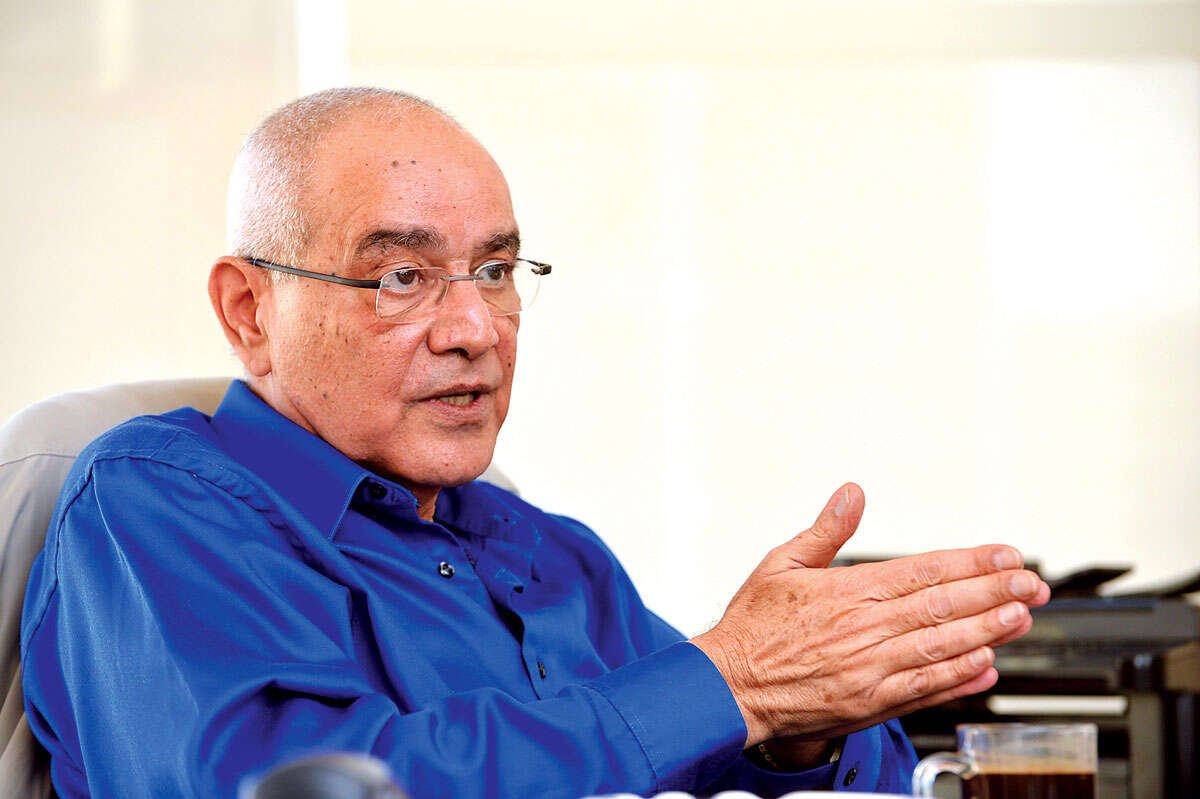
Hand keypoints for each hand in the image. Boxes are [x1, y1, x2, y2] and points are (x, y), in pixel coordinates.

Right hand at [691, 483, 1049, 746]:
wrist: (728, 687)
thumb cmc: (752, 628)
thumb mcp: (781, 563)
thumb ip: (825, 530)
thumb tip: (852, 494)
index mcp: (847, 593)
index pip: (924, 571)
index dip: (970, 563)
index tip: (1005, 555)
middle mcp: (865, 632)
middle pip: (943, 608)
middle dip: (995, 593)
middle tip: (1032, 584)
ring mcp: (870, 671)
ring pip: (942, 648)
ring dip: (988, 632)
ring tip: (1021, 618)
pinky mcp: (869, 704)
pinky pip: (924, 689)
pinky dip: (958, 679)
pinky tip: (985, 668)